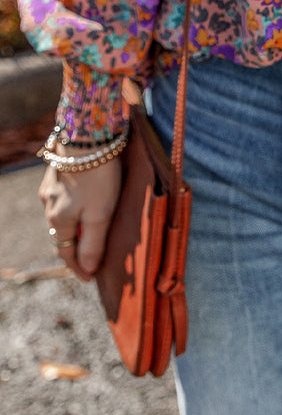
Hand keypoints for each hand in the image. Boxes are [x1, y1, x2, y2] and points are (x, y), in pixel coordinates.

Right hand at [38, 158, 121, 281]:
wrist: (86, 135)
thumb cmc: (97, 176)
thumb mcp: (100, 214)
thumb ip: (93, 243)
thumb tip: (88, 269)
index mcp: (59, 219)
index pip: (66, 253)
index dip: (78, 268)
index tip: (89, 279)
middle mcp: (49, 205)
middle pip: (62, 234)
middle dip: (75, 249)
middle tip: (90, 260)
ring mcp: (50, 188)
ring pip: (61, 215)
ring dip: (73, 228)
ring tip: (88, 235)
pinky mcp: (57, 172)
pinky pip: (63, 198)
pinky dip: (73, 209)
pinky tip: (82, 204)